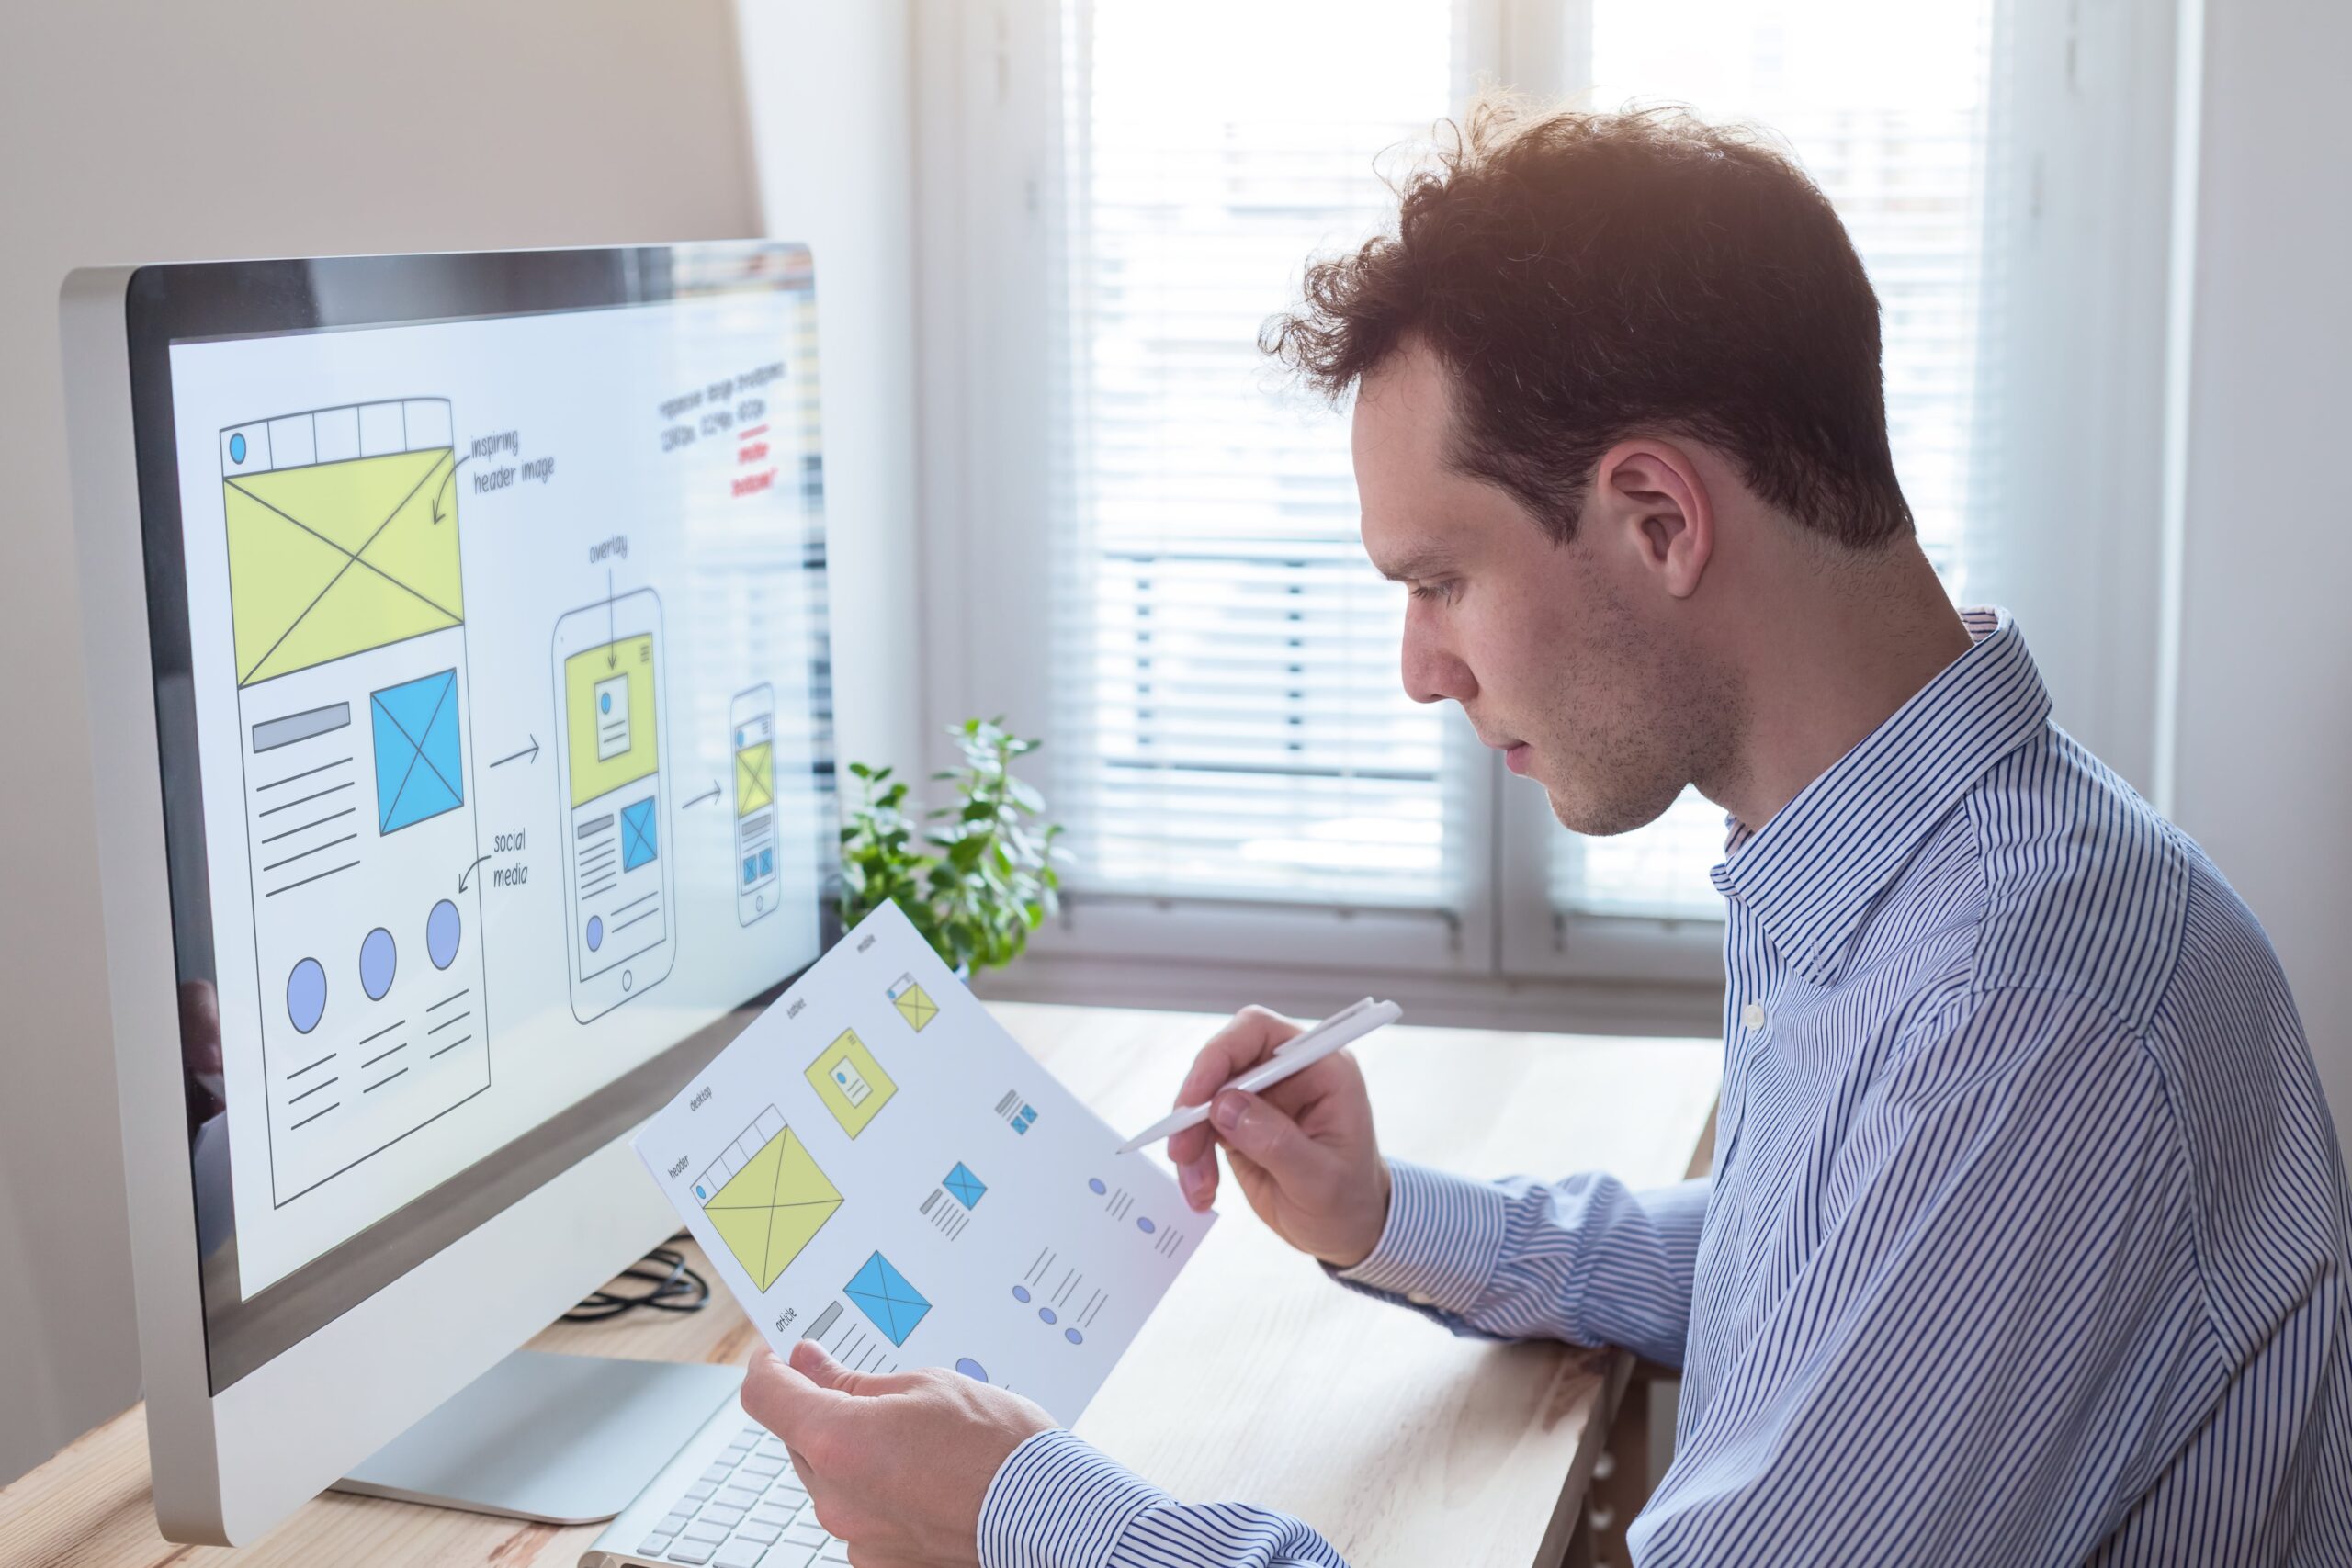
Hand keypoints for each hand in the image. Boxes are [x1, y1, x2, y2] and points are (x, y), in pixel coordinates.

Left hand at [740, 1340, 1053, 1567]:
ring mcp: (855, 1536)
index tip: (780, 1357)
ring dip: (855, 1456)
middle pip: (800, 1439)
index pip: (766, 1395)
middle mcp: (834, 1497)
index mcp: (837, 1440)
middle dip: (824, 1412)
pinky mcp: (878, 1562)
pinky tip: (923, 1480)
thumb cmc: (998, 1447)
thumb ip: (853, 1380)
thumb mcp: (925, 1386)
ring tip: (918, 1443)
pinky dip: (878, 1494)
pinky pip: (860, 1514)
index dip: (768, 1367)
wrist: (1048, 1514)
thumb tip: (810, 1364)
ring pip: (831, 1479)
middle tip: (873, 1393)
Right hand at [1167, 1005, 1391, 1268]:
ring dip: (1190, 1140)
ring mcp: (1263, 1097)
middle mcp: (1289, 1073)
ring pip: (1205, 1098)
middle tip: (1182, 1152)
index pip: (1260, 1032)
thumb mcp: (1320, 1181)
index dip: (1220, 1054)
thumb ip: (1276, 1141)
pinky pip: (1202, 1127)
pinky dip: (1194, 1157)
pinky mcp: (1241, 1121)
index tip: (1196, 1098)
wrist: (1348, 1230)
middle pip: (1222, 1062)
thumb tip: (1225, 1106)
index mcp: (1321, 1068)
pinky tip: (1202, 1189)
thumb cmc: (1349, 1201)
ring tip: (1198, 1186)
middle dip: (1195, 1107)